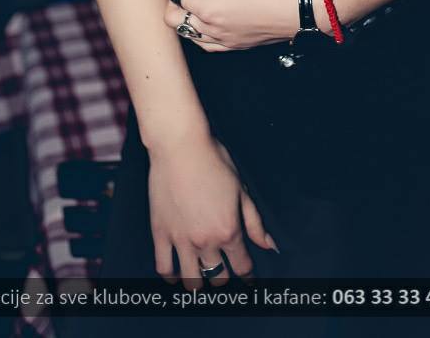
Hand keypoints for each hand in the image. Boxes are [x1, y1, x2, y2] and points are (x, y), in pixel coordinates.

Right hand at [148, 129, 278, 288]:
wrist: (180, 147)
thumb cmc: (213, 161)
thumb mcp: (241, 189)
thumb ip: (254, 222)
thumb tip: (268, 245)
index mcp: (228, 230)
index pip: (242, 266)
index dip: (247, 275)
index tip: (248, 279)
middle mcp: (205, 241)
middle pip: (218, 277)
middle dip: (224, 277)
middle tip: (224, 271)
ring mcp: (181, 240)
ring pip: (191, 280)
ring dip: (199, 283)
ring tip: (201, 275)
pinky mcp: (161, 234)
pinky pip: (164, 267)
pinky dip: (171, 276)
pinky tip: (176, 274)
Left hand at [163, 0, 300, 50]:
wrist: (304, 8)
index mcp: (207, 10)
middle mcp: (212, 31)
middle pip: (172, 18)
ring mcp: (225, 41)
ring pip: (188, 33)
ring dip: (186, 13)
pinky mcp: (238, 44)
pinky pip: (207, 43)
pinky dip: (201, 29)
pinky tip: (213, 15)